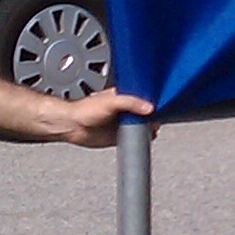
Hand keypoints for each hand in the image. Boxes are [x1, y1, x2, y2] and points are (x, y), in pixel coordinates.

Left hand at [33, 88, 153, 145]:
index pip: (144, 96)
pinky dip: (141, 139)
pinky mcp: (119, 136)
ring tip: (153, 128)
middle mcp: (125, 109)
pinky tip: (145, 138)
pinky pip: (135, 138)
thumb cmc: (84, 110)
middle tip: (159, 119)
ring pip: (142, 125)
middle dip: (154, 115)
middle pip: (146, 112)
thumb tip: (148, 107)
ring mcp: (122, 123)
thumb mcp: (111, 101)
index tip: (163, 105)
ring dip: (148, 128)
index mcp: (124, 96)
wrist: (72, 126)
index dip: (154, 100)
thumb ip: (131, 102)